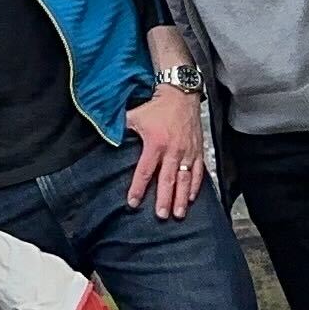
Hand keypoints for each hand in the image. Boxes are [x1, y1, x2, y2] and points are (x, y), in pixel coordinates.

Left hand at [124, 83, 207, 219]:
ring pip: (185, 180)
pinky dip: (196, 186)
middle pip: (167, 180)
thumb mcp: (134, 116)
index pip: (145, 171)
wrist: (180, 94)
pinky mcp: (198, 150)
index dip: (138, 188)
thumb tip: (110, 141)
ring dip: (182, 198)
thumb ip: (122, 131)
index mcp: (155, 144)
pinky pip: (198, 171)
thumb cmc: (156, 106)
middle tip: (161, 215)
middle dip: (164, 199)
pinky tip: (192, 198)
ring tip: (179, 214)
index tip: (133, 202)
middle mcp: (173, 151)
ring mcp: (187, 152)